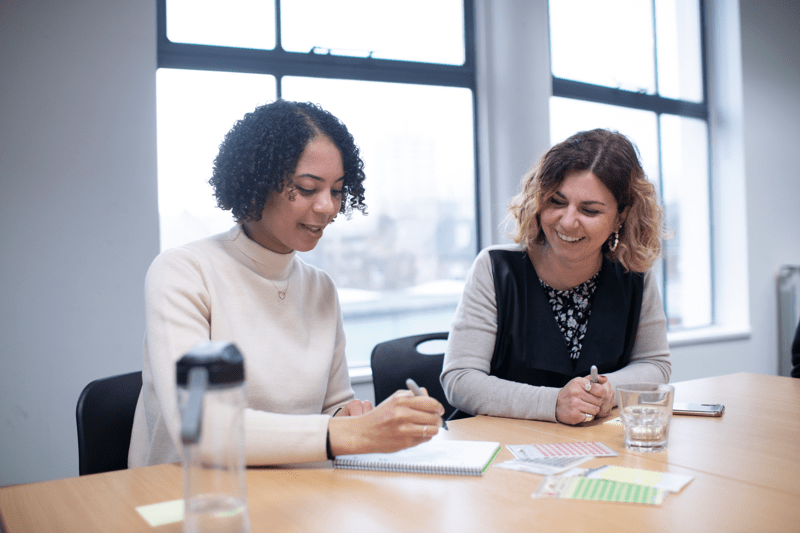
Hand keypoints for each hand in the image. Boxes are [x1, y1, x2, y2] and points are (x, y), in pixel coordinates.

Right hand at [328, 390, 444, 455]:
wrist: (363, 433)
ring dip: (433, 429)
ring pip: (432, 430)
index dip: (438, 407)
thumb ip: (412, 396)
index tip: (439, 409)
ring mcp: (404, 430)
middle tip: (435, 419)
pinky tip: (417, 433)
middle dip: (437, 418)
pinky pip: (424, 439)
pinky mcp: (405, 443)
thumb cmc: (379, 416)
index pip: (430, 403)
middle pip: (433, 417)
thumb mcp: (393, 400)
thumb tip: (429, 396)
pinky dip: (424, 437)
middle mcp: (403, 414)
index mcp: (401, 401)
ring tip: (428, 427)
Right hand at [555, 374, 612, 424]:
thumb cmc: (570, 393)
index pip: (600, 390)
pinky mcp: (574, 415)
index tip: (598, 394)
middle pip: (599, 401)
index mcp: (579, 383)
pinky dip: (587, 416)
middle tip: (589, 401)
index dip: (601, 394)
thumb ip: (592, 380)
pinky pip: (589, 417)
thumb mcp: (579, 382)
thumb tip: (605, 379)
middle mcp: (576, 393)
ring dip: (592, 410)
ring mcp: (575, 404)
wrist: (555, 404)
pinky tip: (580, 412)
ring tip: (584, 407)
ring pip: (595, 410)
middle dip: (596, 402)